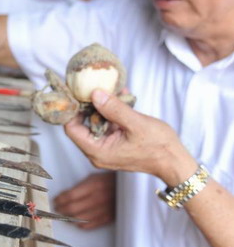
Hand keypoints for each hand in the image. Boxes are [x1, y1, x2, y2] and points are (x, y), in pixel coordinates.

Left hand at [54, 172, 115, 229]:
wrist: (131, 188)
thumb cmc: (110, 180)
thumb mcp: (95, 178)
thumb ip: (81, 187)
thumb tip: (65, 196)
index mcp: (94, 185)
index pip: (70, 195)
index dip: (60, 199)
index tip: (56, 200)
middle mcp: (98, 198)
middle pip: (73, 208)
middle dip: (61, 209)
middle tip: (57, 208)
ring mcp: (103, 210)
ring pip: (79, 218)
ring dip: (69, 217)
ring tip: (65, 215)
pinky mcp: (108, 218)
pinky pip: (89, 225)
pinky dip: (80, 224)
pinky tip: (76, 221)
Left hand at [65, 90, 195, 185]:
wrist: (174, 161)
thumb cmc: (158, 146)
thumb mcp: (136, 123)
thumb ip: (114, 109)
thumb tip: (94, 93)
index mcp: (98, 151)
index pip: (71, 128)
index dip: (71, 109)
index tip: (75, 92)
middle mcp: (97, 153)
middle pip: (81, 125)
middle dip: (88, 105)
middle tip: (93, 85)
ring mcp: (106, 149)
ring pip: (95, 123)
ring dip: (102, 106)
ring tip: (112, 89)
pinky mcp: (114, 145)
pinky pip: (107, 125)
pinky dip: (112, 112)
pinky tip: (122, 97)